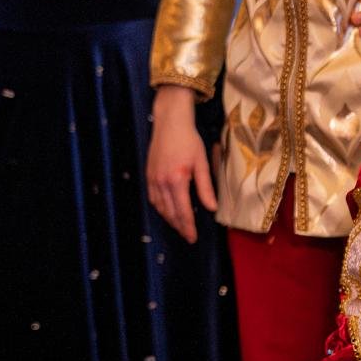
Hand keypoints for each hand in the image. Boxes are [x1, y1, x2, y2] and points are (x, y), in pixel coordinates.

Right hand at [146, 86, 217, 243]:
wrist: (170, 122)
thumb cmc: (189, 140)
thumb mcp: (202, 163)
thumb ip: (205, 187)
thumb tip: (212, 208)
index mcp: (177, 180)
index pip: (183, 211)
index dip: (188, 226)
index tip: (193, 237)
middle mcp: (162, 182)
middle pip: (170, 212)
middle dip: (179, 227)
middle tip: (188, 237)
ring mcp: (153, 179)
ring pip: (160, 207)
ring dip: (169, 219)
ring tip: (180, 227)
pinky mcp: (149, 175)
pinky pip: (153, 198)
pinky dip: (160, 208)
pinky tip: (167, 211)